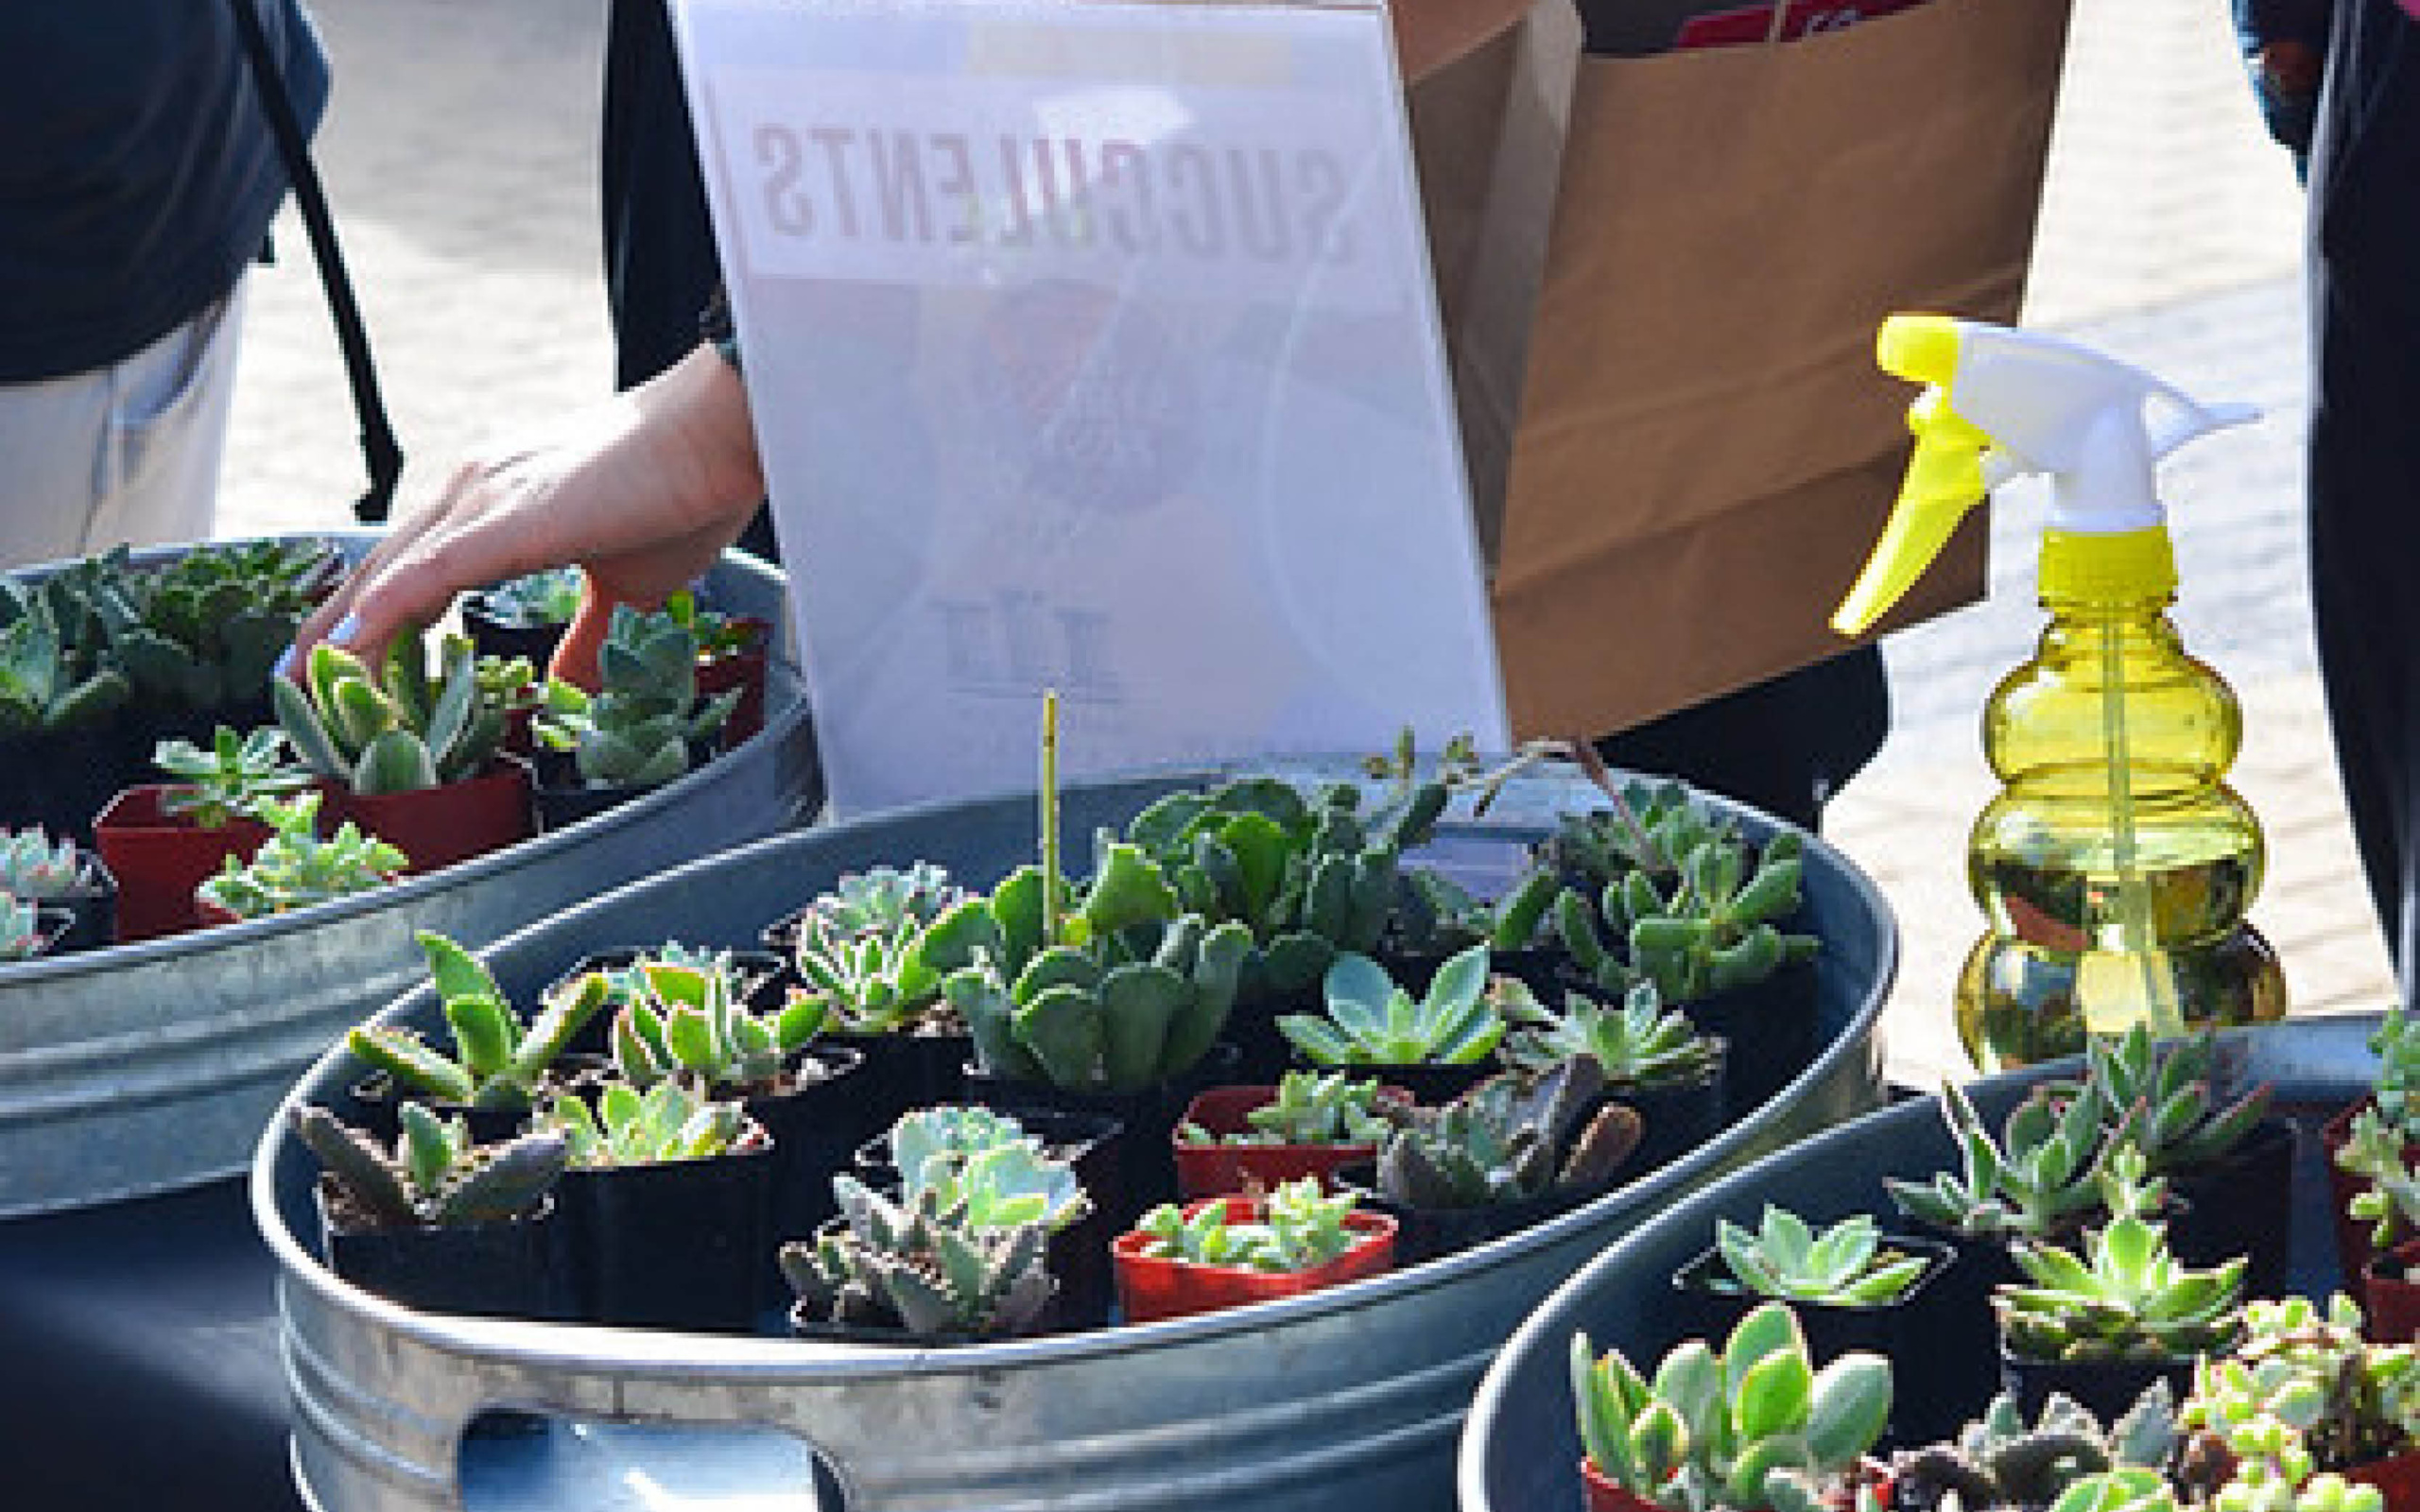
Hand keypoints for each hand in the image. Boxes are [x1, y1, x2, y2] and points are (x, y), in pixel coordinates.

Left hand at [288, 343, 766, 684]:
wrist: (721, 430)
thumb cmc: (684, 492)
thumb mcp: (630, 588)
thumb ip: (589, 637)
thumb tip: (570, 687)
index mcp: (495, 504)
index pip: (411, 569)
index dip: (369, 620)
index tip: (339, 671)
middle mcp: (472, 492)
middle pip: (379, 571)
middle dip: (330, 634)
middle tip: (292, 691)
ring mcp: (484, 500)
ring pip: (389, 574)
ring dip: (339, 633)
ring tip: (302, 686)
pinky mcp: (508, 519)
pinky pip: (427, 573)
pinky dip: (382, 611)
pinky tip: (347, 647)